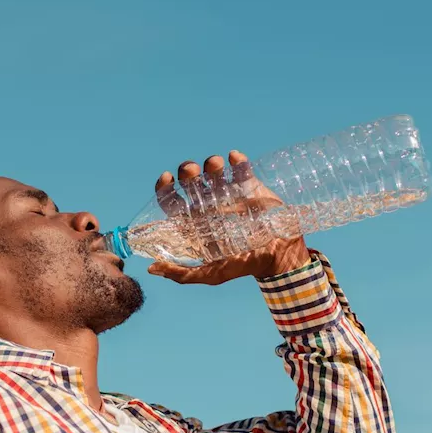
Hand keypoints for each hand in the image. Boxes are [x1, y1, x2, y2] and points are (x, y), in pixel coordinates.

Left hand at [146, 151, 310, 284]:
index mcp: (195, 223)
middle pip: (191, 182)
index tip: (167, 178)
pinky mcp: (251, 187)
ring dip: (210, 164)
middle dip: (187, 172)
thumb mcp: (212, 274)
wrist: (279, 257)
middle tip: (191, 171)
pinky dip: (237, 160)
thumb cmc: (243, 266)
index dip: (165, 189)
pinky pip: (241, 168)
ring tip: (215, 165)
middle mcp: (209, 205)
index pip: (172, 202)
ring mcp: (230, 194)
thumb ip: (183, 274)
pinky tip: (234, 158)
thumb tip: (152, 267)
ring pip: (214, 171)